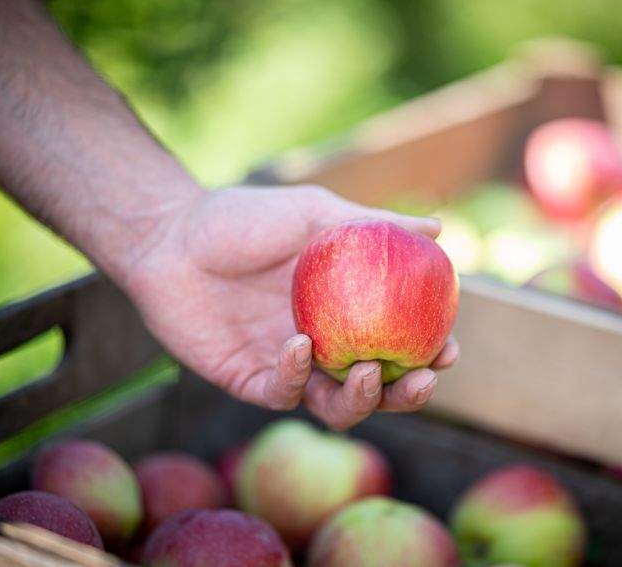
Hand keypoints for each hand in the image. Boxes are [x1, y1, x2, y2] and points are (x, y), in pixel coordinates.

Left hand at [123, 184, 458, 428]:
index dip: (429, 353)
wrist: (172, 235)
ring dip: (361, 399)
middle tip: (424, 378)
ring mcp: (287, 367)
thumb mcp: (315, 213)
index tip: (449, 347)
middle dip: (406, 394)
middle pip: (377, 388)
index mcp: (346, 313)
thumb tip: (439, 227)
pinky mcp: (249, 380)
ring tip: (369, 371)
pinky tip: (300, 345)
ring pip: (335, 407)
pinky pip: (283, 393)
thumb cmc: (244, 218)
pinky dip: (297, 375)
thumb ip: (373, 225)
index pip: (398, 343)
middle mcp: (324, 345)